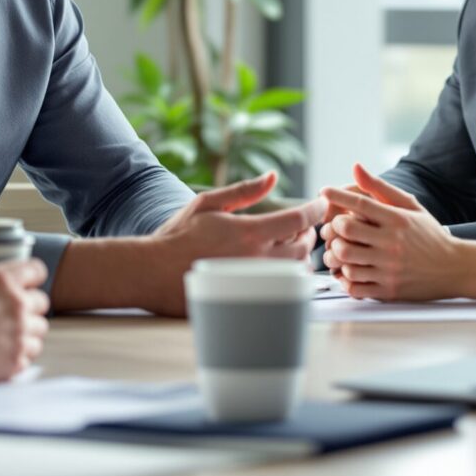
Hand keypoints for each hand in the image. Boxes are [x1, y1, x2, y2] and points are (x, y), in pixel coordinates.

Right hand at [0, 259, 50, 385]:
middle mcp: (16, 303)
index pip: (36, 270)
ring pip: (40, 330)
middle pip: (42, 302)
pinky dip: (19, 356)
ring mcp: (19, 332)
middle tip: (10, 316)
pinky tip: (1, 356)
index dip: (32, 279)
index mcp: (1, 279)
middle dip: (29, 308)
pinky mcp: (16, 360)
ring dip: (27, 333)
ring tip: (5, 338)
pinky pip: (30, 355)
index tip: (26, 285)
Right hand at [138, 172, 326, 315]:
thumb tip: (273, 176)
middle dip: (308, 231)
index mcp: (251, 232)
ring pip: (298, 269)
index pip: (299, 218)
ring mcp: (257, 283)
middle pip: (304, 244)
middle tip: (301, 225)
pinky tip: (282, 268)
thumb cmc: (178, 235)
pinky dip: (291, 277)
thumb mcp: (209, 203)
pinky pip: (284, 290)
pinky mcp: (251, 299)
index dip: (316, 209)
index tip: (321, 204)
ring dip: (301, 255)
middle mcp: (259, 259)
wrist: (154, 272)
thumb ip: (245, 191)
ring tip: (291, 245)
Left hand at [319, 164, 466, 301]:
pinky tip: (348, 270)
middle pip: (346, 231)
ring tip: (338, 250)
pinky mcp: (388, 290)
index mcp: (397, 220)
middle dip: (334, 227)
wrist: (455, 268)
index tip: (324, 191)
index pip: (360, 204)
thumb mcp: (410, 206)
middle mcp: (392, 244)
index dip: (337, 195)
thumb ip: (379, 188)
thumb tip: (355, 167)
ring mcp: (390, 269)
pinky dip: (345, 279)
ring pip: (345, 260)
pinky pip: (354, 286)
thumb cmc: (429, 234)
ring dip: (335, 255)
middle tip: (333, 228)